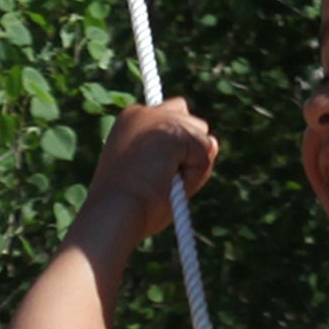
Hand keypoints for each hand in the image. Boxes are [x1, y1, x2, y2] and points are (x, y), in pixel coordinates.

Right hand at [84, 98, 217, 236]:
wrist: (113, 215)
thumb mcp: (155, 179)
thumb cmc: (129, 208)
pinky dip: (195, 174)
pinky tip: (168, 183)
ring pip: (201, 137)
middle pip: (190, 122)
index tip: (154, 173)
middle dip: (187, 152)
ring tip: (161, 184)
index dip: (173, 149)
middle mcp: (142, 112)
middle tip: (160, 180)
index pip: (170, 119)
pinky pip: (205, 152)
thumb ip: (182, 158)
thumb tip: (214, 142)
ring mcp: (158, 119)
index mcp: (130, 122)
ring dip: (191, 166)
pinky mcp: (173, 131)